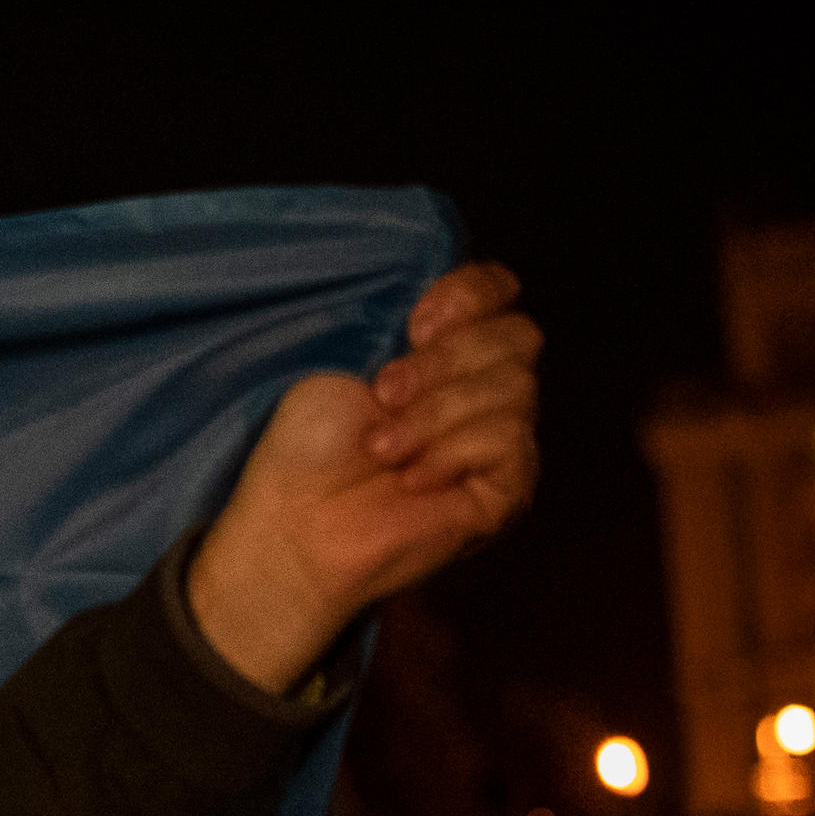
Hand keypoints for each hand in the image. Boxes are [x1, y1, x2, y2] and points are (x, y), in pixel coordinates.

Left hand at [190, 262, 545, 693]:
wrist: (296, 524)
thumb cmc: (308, 446)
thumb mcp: (346, 358)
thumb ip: (412, 323)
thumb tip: (457, 305)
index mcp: (446, 348)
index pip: (500, 291)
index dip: (470, 295)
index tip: (414, 323)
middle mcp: (482, 388)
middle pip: (518, 336)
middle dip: (444, 360)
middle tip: (383, 393)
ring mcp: (499, 440)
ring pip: (515, 388)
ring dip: (435, 413)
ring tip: (381, 448)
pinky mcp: (506, 490)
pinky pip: (509, 443)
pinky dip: (452, 453)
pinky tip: (411, 478)